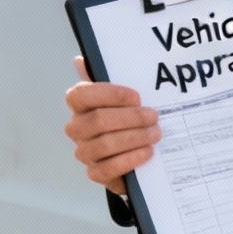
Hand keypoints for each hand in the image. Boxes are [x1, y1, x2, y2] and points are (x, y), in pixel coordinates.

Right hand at [64, 56, 160, 195]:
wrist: (131, 152)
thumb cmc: (125, 117)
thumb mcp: (120, 96)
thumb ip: (104, 77)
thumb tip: (80, 60)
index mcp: (79, 104)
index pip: (82, 95)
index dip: (110, 95)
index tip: (137, 97)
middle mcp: (77, 128)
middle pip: (98, 121)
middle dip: (131, 119)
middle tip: (154, 117)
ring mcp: (84, 152)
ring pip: (104, 145)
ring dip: (134, 138)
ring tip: (155, 134)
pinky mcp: (95, 173)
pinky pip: (108, 168)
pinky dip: (130, 160)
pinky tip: (147, 152)